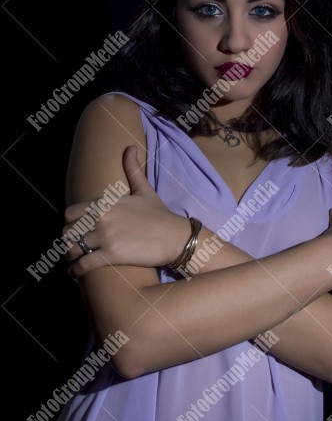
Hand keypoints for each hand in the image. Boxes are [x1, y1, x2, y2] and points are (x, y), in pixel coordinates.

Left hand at [63, 145, 190, 276]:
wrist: (175, 237)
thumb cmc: (160, 214)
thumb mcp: (144, 190)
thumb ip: (133, 169)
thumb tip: (130, 147)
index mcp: (105, 202)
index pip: (71, 212)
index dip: (70, 222)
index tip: (75, 227)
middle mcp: (101, 218)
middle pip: (68, 231)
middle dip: (69, 239)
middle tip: (74, 245)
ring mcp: (105, 237)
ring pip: (73, 248)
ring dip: (70, 255)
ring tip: (73, 259)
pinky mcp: (111, 256)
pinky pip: (84, 264)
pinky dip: (75, 270)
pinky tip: (74, 273)